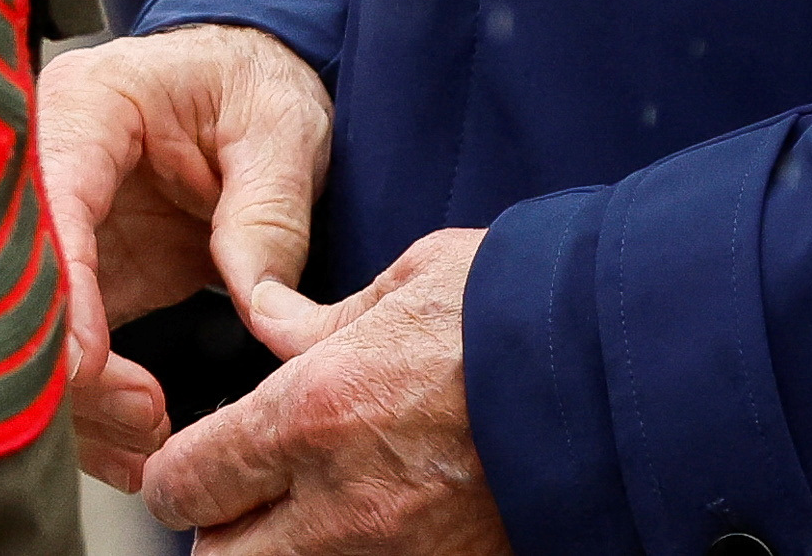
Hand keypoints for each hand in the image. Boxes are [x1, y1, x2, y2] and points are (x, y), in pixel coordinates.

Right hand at [36, 21, 334, 482]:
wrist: (249, 85)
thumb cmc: (254, 86)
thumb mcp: (282, 131)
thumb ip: (269, 217)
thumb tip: (262, 313)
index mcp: (85, 107)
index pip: (46, 202)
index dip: (55, 289)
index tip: (83, 367)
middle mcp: (45, 164)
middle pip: (16, 280)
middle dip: (65, 366)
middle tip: (141, 418)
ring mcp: (57, 227)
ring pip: (28, 330)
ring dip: (77, 400)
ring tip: (151, 438)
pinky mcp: (83, 276)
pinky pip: (64, 351)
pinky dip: (91, 406)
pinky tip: (132, 446)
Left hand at [139, 227, 509, 553]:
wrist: (631, 377)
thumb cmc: (523, 313)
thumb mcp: (407, 283)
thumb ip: (323, 322)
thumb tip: (277, 327)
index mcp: (312, 415)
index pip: (188, 481)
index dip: (179, 475)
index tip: (192, 463)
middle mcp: (342, 504)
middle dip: (221, 531)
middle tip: (241, 500)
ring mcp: (400, 553)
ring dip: (286, 549)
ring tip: (312, 512)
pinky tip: (385, 524)